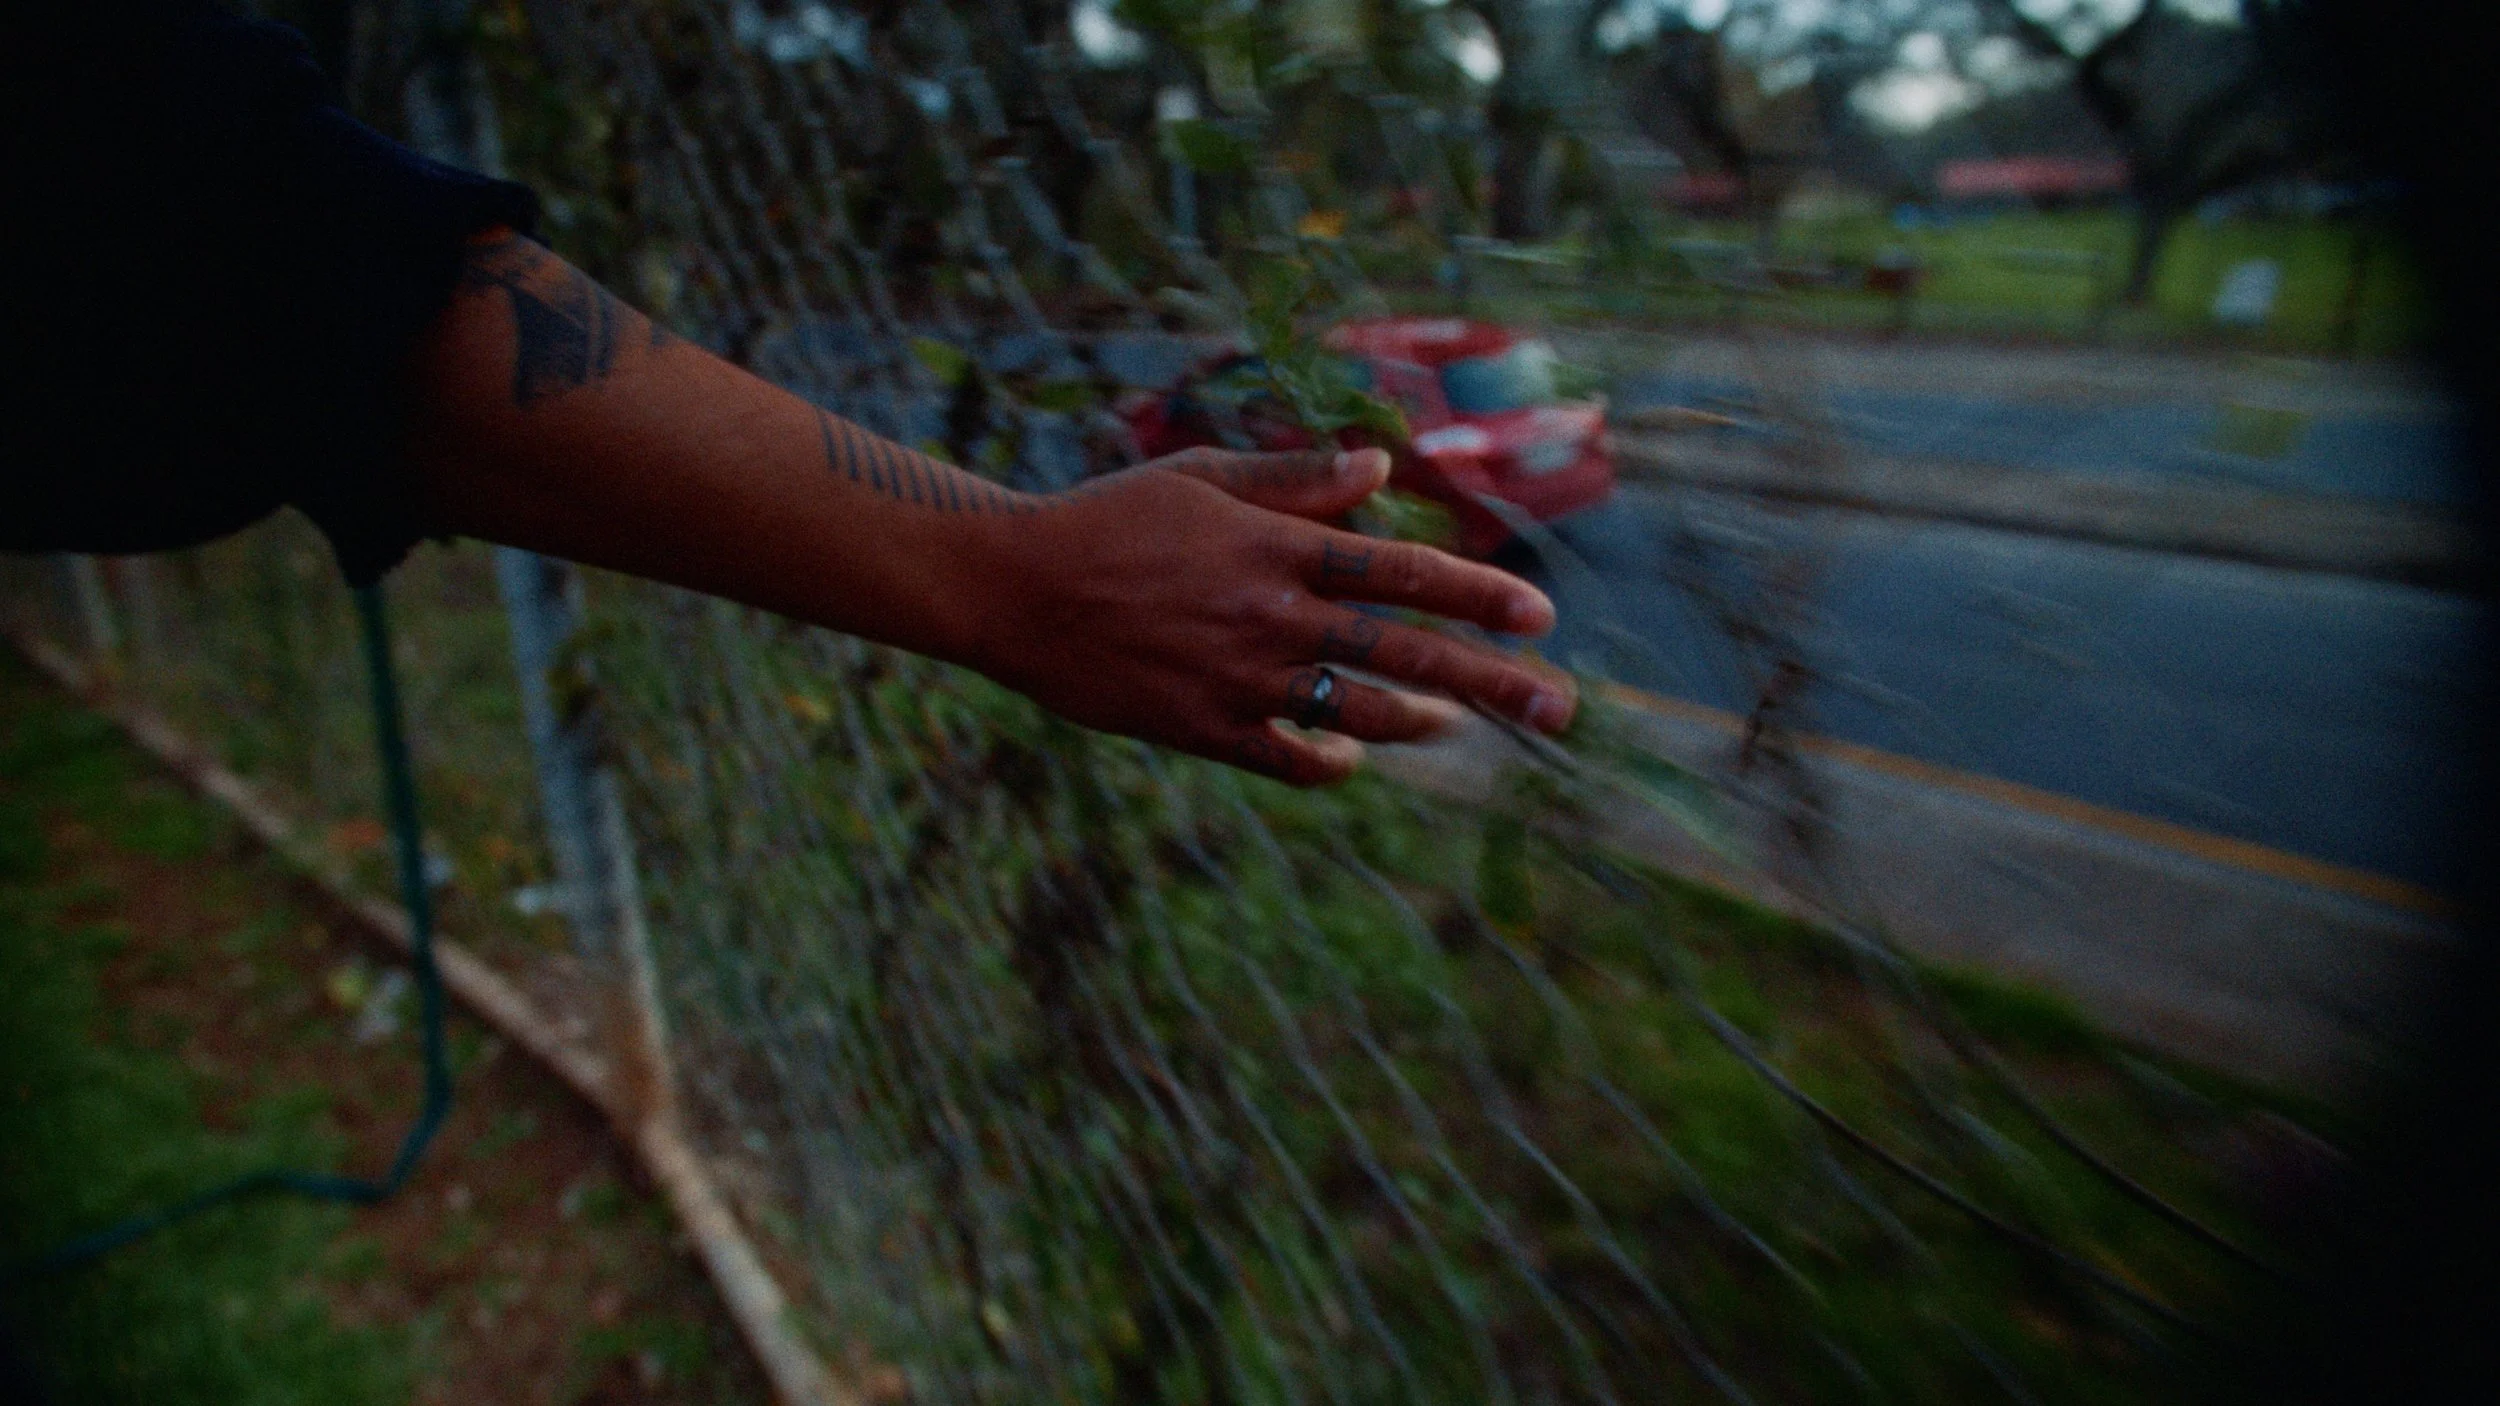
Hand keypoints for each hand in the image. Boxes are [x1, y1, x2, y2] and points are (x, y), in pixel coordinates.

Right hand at [955, 447, 1575, 785]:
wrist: (1012, 587)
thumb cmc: (1107, 518)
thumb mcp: (1201, 477)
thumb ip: (1295, 481)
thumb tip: (1382, 469)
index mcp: (1275, 547)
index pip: (1400, 572)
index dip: (1476, 593)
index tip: (1540, 614)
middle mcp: (1269, 616)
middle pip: (1402, 651)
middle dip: (1490, 677)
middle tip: (1559, 704)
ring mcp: (1237, 678)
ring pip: (1355, 709)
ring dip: (1417, 718)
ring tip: (1456, 719)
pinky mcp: (1199, 728)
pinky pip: (1284, 757)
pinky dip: (1327, 759)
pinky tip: (1352, 756)